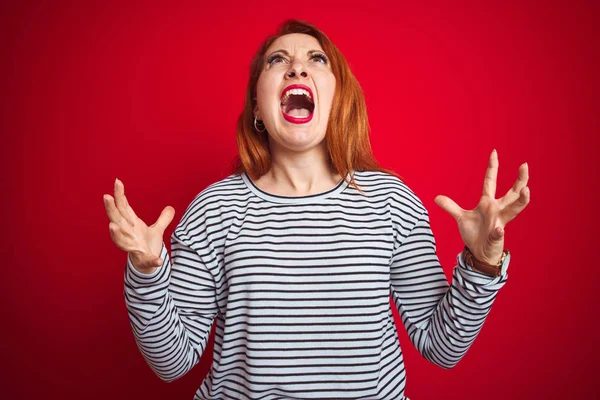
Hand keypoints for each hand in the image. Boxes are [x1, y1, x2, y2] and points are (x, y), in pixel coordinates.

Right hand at [103, 178, 174, 273]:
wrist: (147, 266)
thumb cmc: (146, 246)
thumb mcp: (157, 231)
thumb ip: (163, 219)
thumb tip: (171, 208)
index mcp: (132, 225)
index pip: (124, 208)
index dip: (120, 195)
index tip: (117, 182)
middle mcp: (129, 234)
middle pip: (117, 219)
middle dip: (111, 209)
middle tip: (106, 196)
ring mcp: (133, 247)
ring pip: (121, 241)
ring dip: (116, 234)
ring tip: (112, 226)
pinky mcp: (142, 260)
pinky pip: (147, 260)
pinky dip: (153, 261)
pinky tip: (158, 261)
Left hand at [434, 150, 529, 264]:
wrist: (479, 252)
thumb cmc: (475, 233)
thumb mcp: (460, 218)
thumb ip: (451, 207)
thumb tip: (436, 197)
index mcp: (487, 203)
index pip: (490, 181)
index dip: (492, 167)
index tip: (494, 152)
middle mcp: (497, 210)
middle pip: (512, 192)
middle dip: (520, 180)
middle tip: (524, 165)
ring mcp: (499, 223)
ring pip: (514, 209)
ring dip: (521, 200)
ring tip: (527, 190)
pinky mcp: (497, 237)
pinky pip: (498, 233)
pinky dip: (498, 232)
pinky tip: (498, 229)